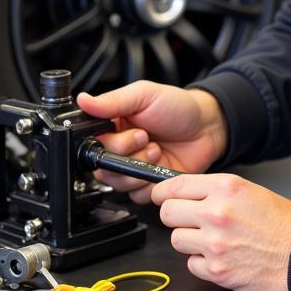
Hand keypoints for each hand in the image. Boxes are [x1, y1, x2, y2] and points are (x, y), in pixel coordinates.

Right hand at [77, 81, 227, 204]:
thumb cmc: (177, 107)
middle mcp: (118, 149)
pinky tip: (160, 165)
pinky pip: (135, 195)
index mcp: (112, 126)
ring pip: (118, 183)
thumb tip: (83, 100)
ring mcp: (132, 168)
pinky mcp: (146, 184)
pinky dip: (149, 184)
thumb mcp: (144, 95)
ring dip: (139, 168)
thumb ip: (113, 100)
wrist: (207, 127)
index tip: (134, 133)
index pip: (94, 144)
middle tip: (146, 139)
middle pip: (103, 167)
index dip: (112, 143)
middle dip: (128, 154)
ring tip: (156, 151)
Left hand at [151, 173, 290, 290]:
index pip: (175, 186)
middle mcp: (216, 212)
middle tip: (188, 220)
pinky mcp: (216, 270)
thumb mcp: (251, 191)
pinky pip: (191, 264)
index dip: (162, 192)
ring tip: (212, 240)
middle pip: (168, 213)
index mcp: (226, 188)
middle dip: (175, 217)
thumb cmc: (285, 224)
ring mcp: (214, 243)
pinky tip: (221, 257)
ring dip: (190, 241)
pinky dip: (202, 263)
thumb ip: (216, 191)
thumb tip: (187, 194)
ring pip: (176, 239)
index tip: (160, 196)